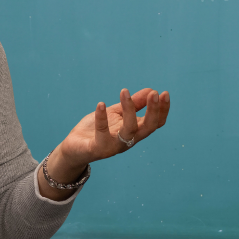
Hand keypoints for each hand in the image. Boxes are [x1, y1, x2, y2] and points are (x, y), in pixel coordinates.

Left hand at [55, 88, 170, 169]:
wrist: (74, 148)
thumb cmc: (96, 130)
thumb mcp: (116, 113)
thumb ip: (134, 104)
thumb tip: (152, 90)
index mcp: (134, 132)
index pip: (155, 123)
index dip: (163, 110)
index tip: (165, 93)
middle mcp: (128, 140)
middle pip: (148, 128)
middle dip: (154, 111)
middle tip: (155, 94)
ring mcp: (114, 146)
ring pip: (129, 130)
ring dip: (129, 110)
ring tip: (124, 91)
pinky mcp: (98, 148)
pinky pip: (102, 134)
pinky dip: (102, 118)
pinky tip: (101, 104)